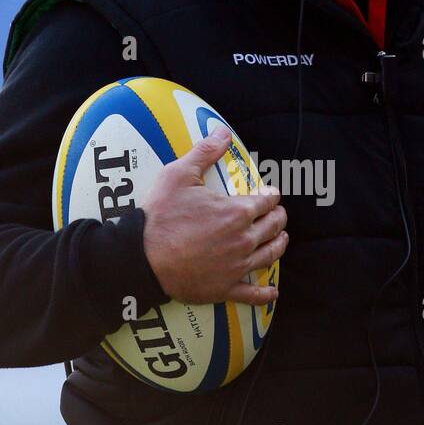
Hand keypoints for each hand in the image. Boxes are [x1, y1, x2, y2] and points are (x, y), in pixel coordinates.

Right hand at [142, 126, 287, 306]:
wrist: (142, 258)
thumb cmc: (160, 216)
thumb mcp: (179, 175)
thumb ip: (205, 152)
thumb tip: (222, 131)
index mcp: (237, 212)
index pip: (267, 202)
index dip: (272, 196)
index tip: (271, 194)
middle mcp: (243, 240)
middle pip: (272, 227)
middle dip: (278, 218)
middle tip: (277, 215)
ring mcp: (237, 267)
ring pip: (269, 256)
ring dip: (278, 245)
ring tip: (281, 240)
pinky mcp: (225, 288)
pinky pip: (252, 294)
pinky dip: (265, 294)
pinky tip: (273, 292)